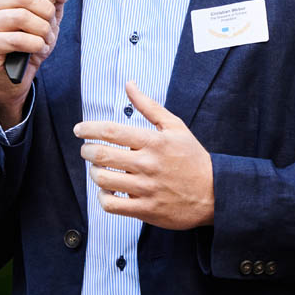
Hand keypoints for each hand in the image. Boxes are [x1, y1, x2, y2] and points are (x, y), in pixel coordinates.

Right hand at [0, 0, 70, 126]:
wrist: (16, 74)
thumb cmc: (30, 39)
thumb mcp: (48, 15)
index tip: (52, 1)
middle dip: (46, 13)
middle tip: (50, 26)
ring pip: (21, 16)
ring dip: (42, 30)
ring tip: (45, 39)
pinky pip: (16, 39)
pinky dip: (35, 45)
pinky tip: (37, 49)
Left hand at [74, 81, 214, 228]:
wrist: (215, 193)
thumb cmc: (192, 158)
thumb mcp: (175, 127)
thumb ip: (149, 106)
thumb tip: (130, 85)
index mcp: (153, 142)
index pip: (111, 131)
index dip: (88, 129)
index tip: (79, 130)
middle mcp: (147, 164)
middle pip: (101, 155)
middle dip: (87, 151)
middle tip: (86, 150)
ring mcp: (146, 189)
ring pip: (103, 180)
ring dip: (94, 173)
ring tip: (98, 169)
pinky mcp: (146, 210)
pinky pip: (112, 205)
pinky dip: (103, 197)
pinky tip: (108, 191)